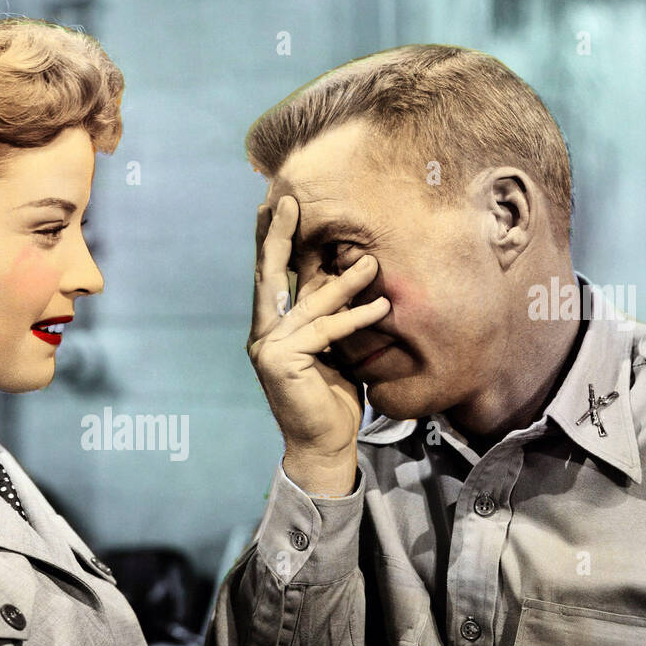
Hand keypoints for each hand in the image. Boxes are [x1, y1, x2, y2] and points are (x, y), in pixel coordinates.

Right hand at [248, 195, 389, 494]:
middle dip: (280, 236)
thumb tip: (342, 269)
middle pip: (271, 276)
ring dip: (344, 281)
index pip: (273, 276)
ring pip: (310, 304)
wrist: (324, 444)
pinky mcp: (281, 362)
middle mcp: (263, 334)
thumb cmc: (331, 397)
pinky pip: (324, 330)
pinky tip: (381, 308)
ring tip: (373, 264)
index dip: (276, 241)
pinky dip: (354, 318)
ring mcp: (267, 348)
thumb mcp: (330, 346)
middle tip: (289, 201)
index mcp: (272, 328)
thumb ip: (326, 313)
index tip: (282, 206)